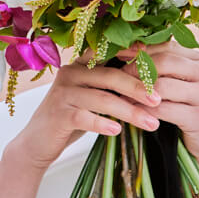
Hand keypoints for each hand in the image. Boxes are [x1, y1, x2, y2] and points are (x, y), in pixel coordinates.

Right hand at [13, 51, 163, 170]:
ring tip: (151, 123)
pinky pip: (85, 116)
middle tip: (159, 100)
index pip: (112, 55)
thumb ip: (112, 88)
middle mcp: (71, 72)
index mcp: (81, 63)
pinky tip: (118, 130)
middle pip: (111, 76)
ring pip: (102, 98)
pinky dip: (103, 123)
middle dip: (139, 88)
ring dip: (130, 112)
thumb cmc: (72, 117)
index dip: (135, 60)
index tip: (160, 68)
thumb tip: (152, 87)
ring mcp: (63, 92)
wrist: (38, 142)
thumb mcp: (93, 97)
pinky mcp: (58, 113)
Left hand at [116, 41, 198, 170]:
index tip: (119, 53)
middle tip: (117, 76)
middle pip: (164, 62)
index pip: (167, 47)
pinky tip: (132, 112)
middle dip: (137, 68)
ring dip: (136, 91)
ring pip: (162, 86)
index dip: (141, 50)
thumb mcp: (182, 85)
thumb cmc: (192, 111)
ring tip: (120, 94)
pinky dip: (143, 110)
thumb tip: (130, 51)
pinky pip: (163, 109)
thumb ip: (164, 69)